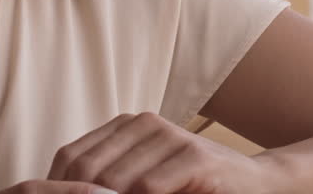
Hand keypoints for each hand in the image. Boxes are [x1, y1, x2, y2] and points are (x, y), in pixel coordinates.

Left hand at [31, 111, 279, 193]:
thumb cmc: (192, 187)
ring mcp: (170, 137)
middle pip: (87, 169)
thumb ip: (110, 183)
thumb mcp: (144, 181)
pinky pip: (149, 188)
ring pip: (115, 180)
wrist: (254, 183)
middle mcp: (145, 124)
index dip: (57, 188)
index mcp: (126, 126)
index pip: (71, 157)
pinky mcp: (195, 158)